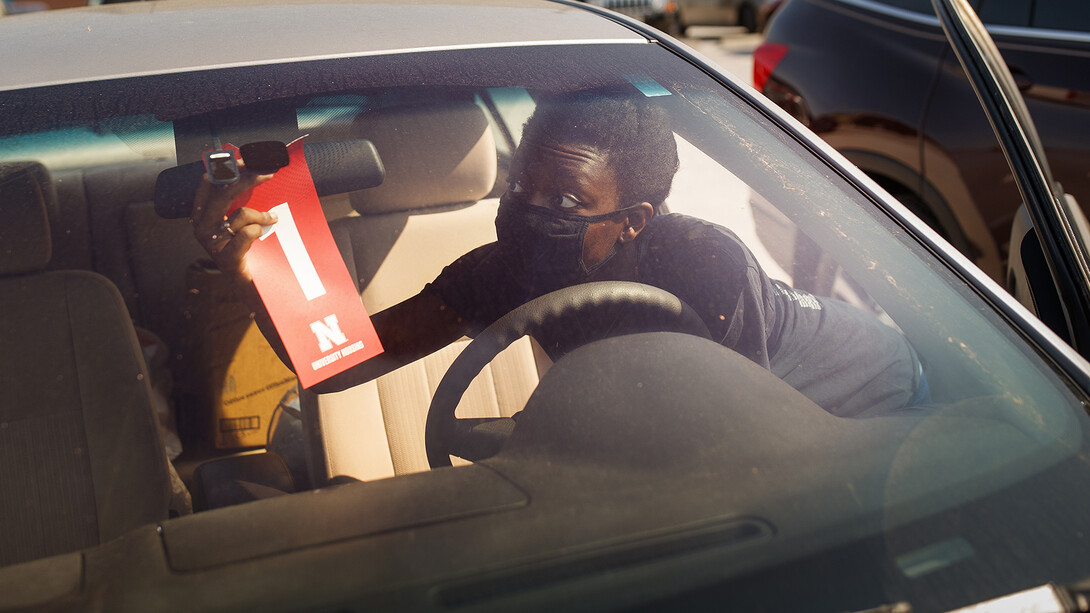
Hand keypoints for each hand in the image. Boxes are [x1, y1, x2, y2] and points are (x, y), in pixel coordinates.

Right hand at [191, 164, 277, 281]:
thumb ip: (238, 197)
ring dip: (263, 215)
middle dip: (249, 179)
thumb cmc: (246, 246)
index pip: (209, 182)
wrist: (249, 282)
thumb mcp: (238, 218)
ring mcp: (211, 244)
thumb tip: (253, 168)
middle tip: (269, 174)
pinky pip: (248, 233)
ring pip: (241, 213)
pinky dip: (261, 231)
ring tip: (272, 219)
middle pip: (224, 192)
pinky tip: (263, 236)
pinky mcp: (226, 258)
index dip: (227, 168)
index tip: (247, 160)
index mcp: (200, 214)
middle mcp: (200, 227)